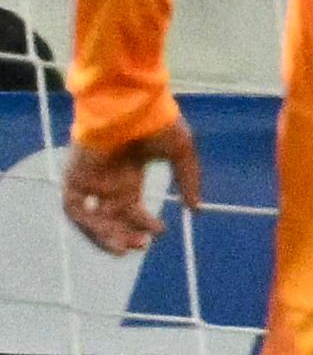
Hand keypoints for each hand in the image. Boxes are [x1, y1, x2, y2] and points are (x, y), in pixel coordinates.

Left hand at [60, 122, 198, 256]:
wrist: (131, 105)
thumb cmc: (156, 123)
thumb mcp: (182, 154)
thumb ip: (189, 181)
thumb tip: (196, 209)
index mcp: (129, 175)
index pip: (132, 208)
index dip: (144, 223)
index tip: (161, 231)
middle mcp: (107, 181)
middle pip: (111, 219)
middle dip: (125, 235)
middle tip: (140, 246)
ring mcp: (90, 180)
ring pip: (92, 219)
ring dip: (106, 237)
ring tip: (124, 249)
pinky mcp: (74, 178)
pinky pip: (75, 209)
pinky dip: (88, 225)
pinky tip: (107, 233)